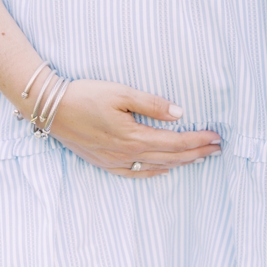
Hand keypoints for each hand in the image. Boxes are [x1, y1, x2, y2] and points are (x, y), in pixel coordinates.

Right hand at [44, 79, 221, 176]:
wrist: (50, 109)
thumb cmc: (84, 96)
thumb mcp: (120, 93)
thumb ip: (151, 104)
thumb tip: (179, 114)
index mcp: (133, 136)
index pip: (175, 142)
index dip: (198, 141)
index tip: (216, 138)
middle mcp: (126, 154)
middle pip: (170, 157)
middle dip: (196, 154)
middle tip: (217, 150)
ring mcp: (114, 161)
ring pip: (155, 166)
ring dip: (180, 163)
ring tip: (199, 159)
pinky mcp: (103, 163)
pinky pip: (135, 173)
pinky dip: (154, 172)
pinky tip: (164, 170)